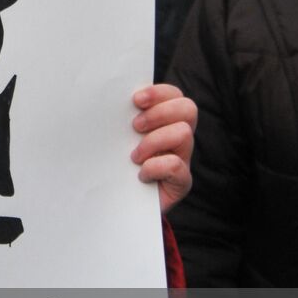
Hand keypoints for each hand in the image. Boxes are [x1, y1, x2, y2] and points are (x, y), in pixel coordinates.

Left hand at [130, 84, 196, 213]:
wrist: (122, 205)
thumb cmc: (119, 166)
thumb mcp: (120, 140)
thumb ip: (122, 121)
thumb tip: (109, 101)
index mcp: (165, 121)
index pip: (174, 95)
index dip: (158, 93)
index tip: (135, 100)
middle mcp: (179, 137)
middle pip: (187, 108)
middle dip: (159, 113)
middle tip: (135, 127)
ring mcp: (183, 158)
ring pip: (183, 133)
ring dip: (154, 141)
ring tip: (134, 156)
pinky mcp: (182, 182)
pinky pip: (175, 165)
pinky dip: (154, 167)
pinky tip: (141, 175)